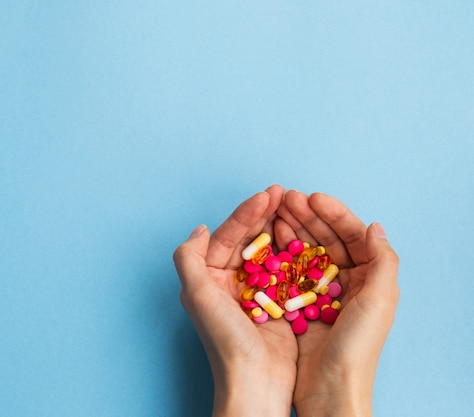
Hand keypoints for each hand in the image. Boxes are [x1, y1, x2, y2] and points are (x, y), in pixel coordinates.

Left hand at [173, 185, 295, 416]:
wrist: (255, 381)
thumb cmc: (225, 340)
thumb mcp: (197, 295)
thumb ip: (188, 258)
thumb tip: (199, 228)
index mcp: (208, 277)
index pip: (226, 236)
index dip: (246, 213)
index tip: (266, 195)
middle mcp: (229, 281)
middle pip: (247, 239)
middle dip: (264, 214)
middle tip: (284, 193)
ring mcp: (254, 290)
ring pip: (267, 250)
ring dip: (280, 228)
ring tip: (295, 207)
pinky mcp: (275, 301)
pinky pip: (285, 268)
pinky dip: (293, 251)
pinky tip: (304, 235)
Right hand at [275, 191, 399, 416]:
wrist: (329, 387)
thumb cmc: (358, 345)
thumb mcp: (380, 300)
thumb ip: (383, 260)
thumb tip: (375, 225)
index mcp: (370, 278)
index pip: (352, 235)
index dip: (334, 213)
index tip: (313, 197)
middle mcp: (346, 281)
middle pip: (327, 239)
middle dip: (308, 216)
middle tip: (287, 198)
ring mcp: (320, 291)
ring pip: (306, 251)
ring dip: (292, 230)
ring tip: (275, 211)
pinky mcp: (299, 302)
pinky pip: (290, 270)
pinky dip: (280, 253)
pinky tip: (270, 239)